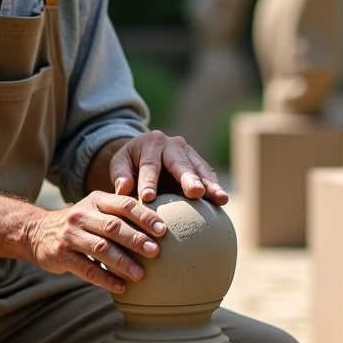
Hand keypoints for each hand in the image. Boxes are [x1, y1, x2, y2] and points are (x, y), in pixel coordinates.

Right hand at [27, 191, 165, 292]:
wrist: (37, 232)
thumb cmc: (79, 222)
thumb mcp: (95, 208)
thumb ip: (120, 212)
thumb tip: (160, 225)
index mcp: (96, 200)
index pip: (124, 204)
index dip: (144, 216)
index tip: (162, 230)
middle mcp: (82, 214)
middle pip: (113, 226)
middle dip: (136, 239)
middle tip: (155, 252)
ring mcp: (70, 235)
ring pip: (100, 248)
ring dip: (123, 262)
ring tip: (140, 274)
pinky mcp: (61, 255)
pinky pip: (87, 269)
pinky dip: (106, 279)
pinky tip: (121, 287)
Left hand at [110, 131, 227, 204]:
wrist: (147, 152)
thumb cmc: (131, 162)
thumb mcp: (119, 164)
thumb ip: (120, 174)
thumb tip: (123, 189)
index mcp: (151, 143)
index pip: (149, 164)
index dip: (148, 181)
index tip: (147, 198)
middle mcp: (174, 145)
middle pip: (180, 163)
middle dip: (188, 178)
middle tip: (195, 192)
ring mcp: (189, 153)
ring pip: (200, 169)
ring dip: (210, 184)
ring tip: (220, 198)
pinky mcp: (199, 164)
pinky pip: (208, 176)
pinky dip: (215, 187)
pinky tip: (222, 200)